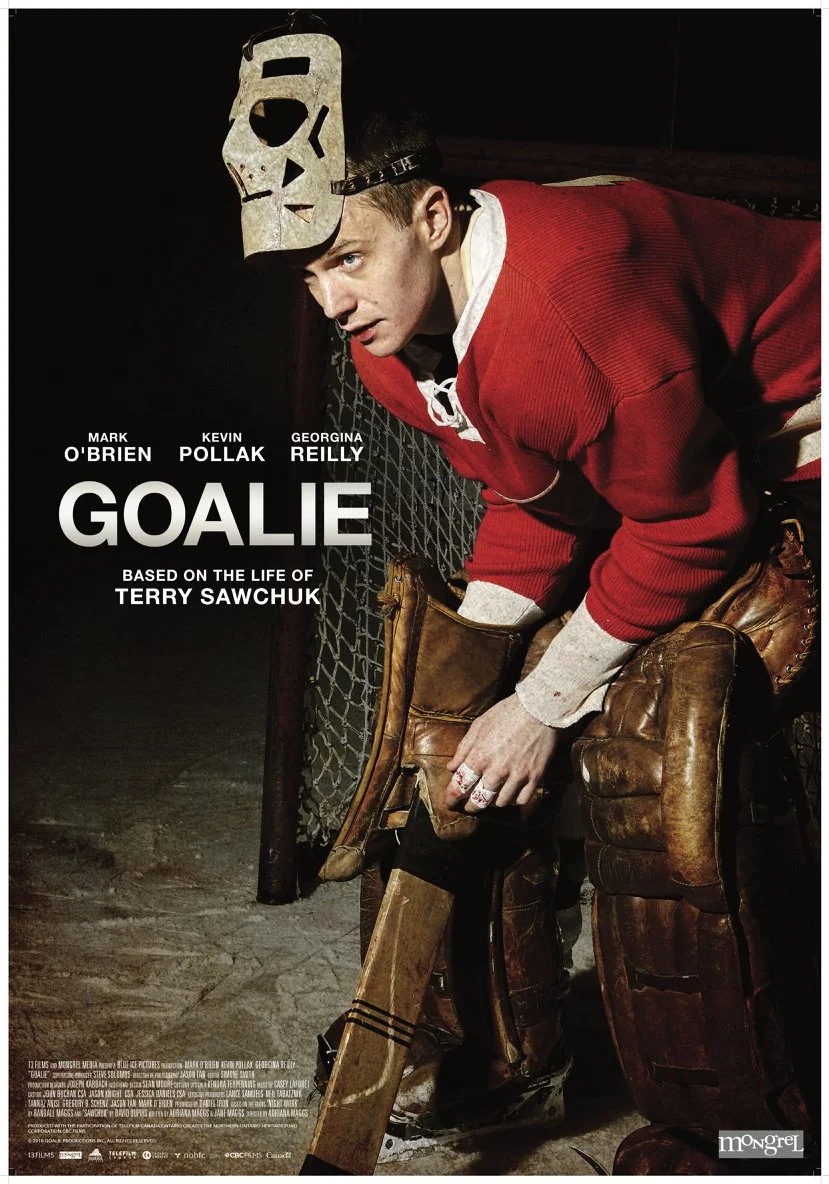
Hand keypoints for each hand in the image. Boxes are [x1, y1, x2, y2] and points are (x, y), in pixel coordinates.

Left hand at [445, 694, 558, 813]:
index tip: (450, 801)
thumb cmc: (506, 714)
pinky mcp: (535, 777)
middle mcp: (497, 770)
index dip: (452, 797)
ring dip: (492, 803)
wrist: (538, 709)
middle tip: (469, 806)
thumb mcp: (479, 726)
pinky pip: (521, 800)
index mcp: (480, 756)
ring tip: (490, 797)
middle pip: (479, 800)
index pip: (461, 785)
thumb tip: (452, 767)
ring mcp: (518, 775)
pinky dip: (513, 801)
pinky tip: (510, 794)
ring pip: (500, 803)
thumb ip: (463, 749)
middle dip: (471, 806)